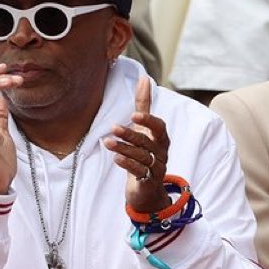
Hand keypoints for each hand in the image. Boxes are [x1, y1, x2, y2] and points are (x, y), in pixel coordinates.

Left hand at [104, 77, 170, 215]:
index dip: (148, 120)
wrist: (146, 189)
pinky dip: (127, 164)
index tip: (134, 114)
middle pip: (146, 142)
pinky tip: (116, 158)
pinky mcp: (148, 181)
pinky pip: (138, 172)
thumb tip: (144, 78)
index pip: (159, 127)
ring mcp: (156, 168)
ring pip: (140, 157)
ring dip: (123, 148)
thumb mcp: (143, 129)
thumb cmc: (144, 154)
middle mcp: (161, 153)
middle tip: (112, 127)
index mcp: (161, 139)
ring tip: (107, 142)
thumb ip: (143, 106)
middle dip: (129, 134)